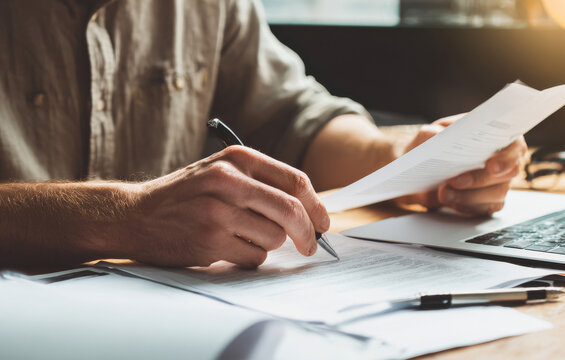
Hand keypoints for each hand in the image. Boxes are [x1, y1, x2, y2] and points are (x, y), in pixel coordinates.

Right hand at [122, 146, 329, 267]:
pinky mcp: (210, 240)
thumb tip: (310, 211)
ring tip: (240, 236)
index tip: (323, 222)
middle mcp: (229, 180)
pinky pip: (253, 256)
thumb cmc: (186, 195)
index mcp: (237, 158)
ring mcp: (218, 211)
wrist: (135, 214)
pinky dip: (248, 257)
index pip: (296, 181)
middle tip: (311, 245)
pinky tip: (226, 247)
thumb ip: (262, 183)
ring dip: (267, 244)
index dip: (317, 205)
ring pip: (275, 238)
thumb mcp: (221, 171)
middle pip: (292, 211)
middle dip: (308, 234)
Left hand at [397, 114, 526, 215]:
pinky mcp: (489, 202)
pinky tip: (452, 202)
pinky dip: (467, 206)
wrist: (421, 171)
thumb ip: (430, 134)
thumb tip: (436, 137)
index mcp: (495, 137)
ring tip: (444, 193)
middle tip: (455, 181)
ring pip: (497, 194)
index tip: (491, 166)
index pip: (515, 145)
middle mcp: (503, 160)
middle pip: (509, 172)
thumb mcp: (426, 135)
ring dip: (469, 196)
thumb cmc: (431, 148)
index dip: (507, 156)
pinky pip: (485, 209)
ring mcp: (498, 182)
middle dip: (480, 179)